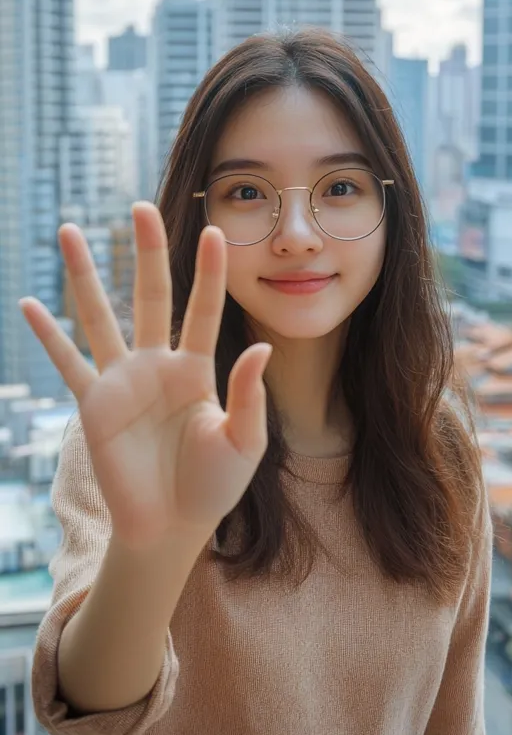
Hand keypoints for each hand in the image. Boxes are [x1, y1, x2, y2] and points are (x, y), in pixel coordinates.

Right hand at [19, 204, 271, 551]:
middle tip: (142, 207)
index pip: (203, 309)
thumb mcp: (243, 443)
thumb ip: (249, 396)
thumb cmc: (212, 486)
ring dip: (84, 275)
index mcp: (197, 368)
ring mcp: (122, 381)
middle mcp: (157, 364)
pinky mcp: (93, 405)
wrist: (170, 527)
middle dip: (147, 252)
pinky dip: (47, 336)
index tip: (217, 232)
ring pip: (99, 316)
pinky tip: (28, 304)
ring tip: (70, 231)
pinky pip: (67, 364)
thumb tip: (259, 347)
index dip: (209, 273)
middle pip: (151, 295)